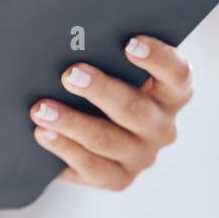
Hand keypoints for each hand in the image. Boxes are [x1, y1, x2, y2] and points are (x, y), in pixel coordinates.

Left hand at [29, 36, 193, 189]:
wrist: (85, 131)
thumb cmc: (101, 85)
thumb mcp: (111, 69)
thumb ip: (103, 55)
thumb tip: (71, 39)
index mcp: (172, 93)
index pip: (177, 73)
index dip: (157, 58)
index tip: (130, 43)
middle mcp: (162, 127)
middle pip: (135, 109)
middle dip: (100, 91)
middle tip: (70, 74)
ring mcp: (141, 156)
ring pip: (107, 139)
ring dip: (71, 122)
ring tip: (41, 109)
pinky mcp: (118, 179)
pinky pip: (91, 166)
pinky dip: (64, 148)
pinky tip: (43, 133)